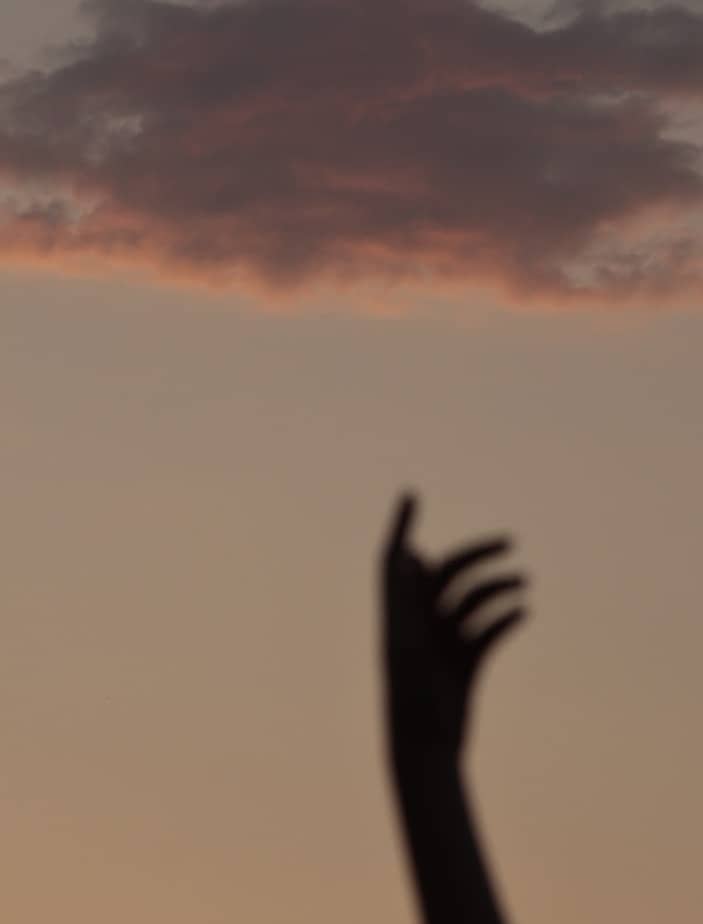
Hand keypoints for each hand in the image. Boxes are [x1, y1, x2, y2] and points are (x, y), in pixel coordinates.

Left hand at [381, 493, 526, 766]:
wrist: (425, 751)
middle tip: (509, 543)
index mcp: (399, 614)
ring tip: (522, 584)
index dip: (399, 524)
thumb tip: (410, 554)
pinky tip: (523, 613)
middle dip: (476, 556)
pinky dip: (503, 618)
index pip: (395, 559)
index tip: (411, 494)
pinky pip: (486, 631)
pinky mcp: (463, 663)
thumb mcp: (409, 646)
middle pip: (447, 575)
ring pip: (471, 601)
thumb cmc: (411, 701)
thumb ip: (408, 600)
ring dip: (496, 588)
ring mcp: (442, 643)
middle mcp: (419, 623)